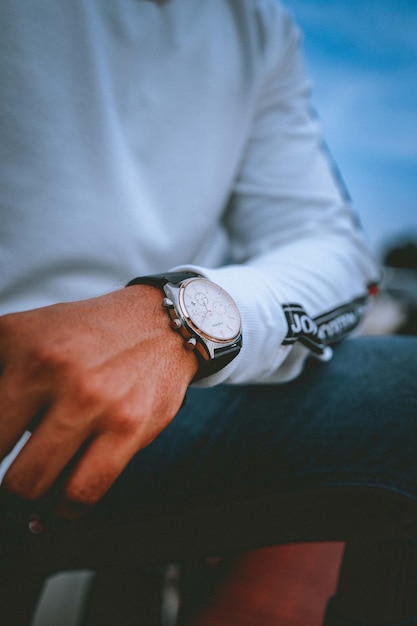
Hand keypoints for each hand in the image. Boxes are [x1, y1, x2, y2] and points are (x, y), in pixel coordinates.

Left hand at [0, 285, 197, 519]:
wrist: (158, 325)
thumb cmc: (86, 333)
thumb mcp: (22, 331)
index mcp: (29, 355)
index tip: (0, 452)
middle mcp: (63, 377)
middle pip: (6, 464)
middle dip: (4, 483)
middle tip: (9, 480)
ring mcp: (99, 405)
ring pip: (36, 487)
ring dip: (26, 500)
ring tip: (28, 495)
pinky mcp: (130, 429)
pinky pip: (84, 492)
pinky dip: (64, 510)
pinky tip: (59, 505)